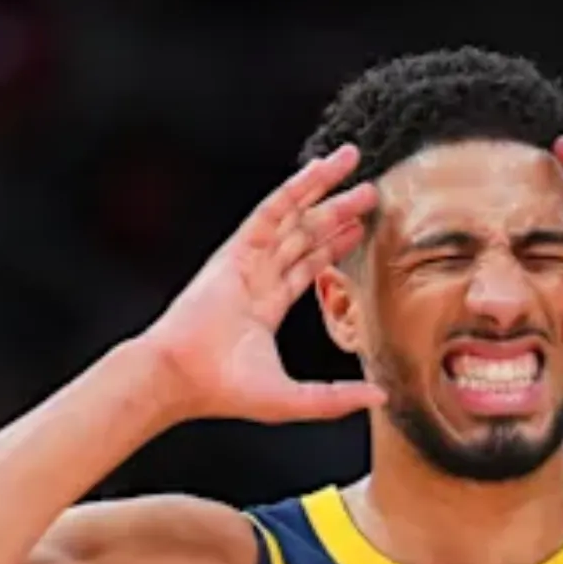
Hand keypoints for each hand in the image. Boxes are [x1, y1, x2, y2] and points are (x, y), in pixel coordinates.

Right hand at [144, 145, 386, 421]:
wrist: (182, 377)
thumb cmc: (225, 391)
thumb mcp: (297, 400)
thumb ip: (338, 397)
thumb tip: (380, 395)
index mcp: (264, 307)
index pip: (305, 266)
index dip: (332, 245)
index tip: (356, 228)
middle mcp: (255, 278)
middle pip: (303, 234)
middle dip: (336, 211)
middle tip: (368, 192)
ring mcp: (245, 261)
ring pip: (292, 216)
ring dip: (322, 190)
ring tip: (351, 164)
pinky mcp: (235, 250)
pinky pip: (271, 211)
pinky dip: (295, 189)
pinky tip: (318, 170)